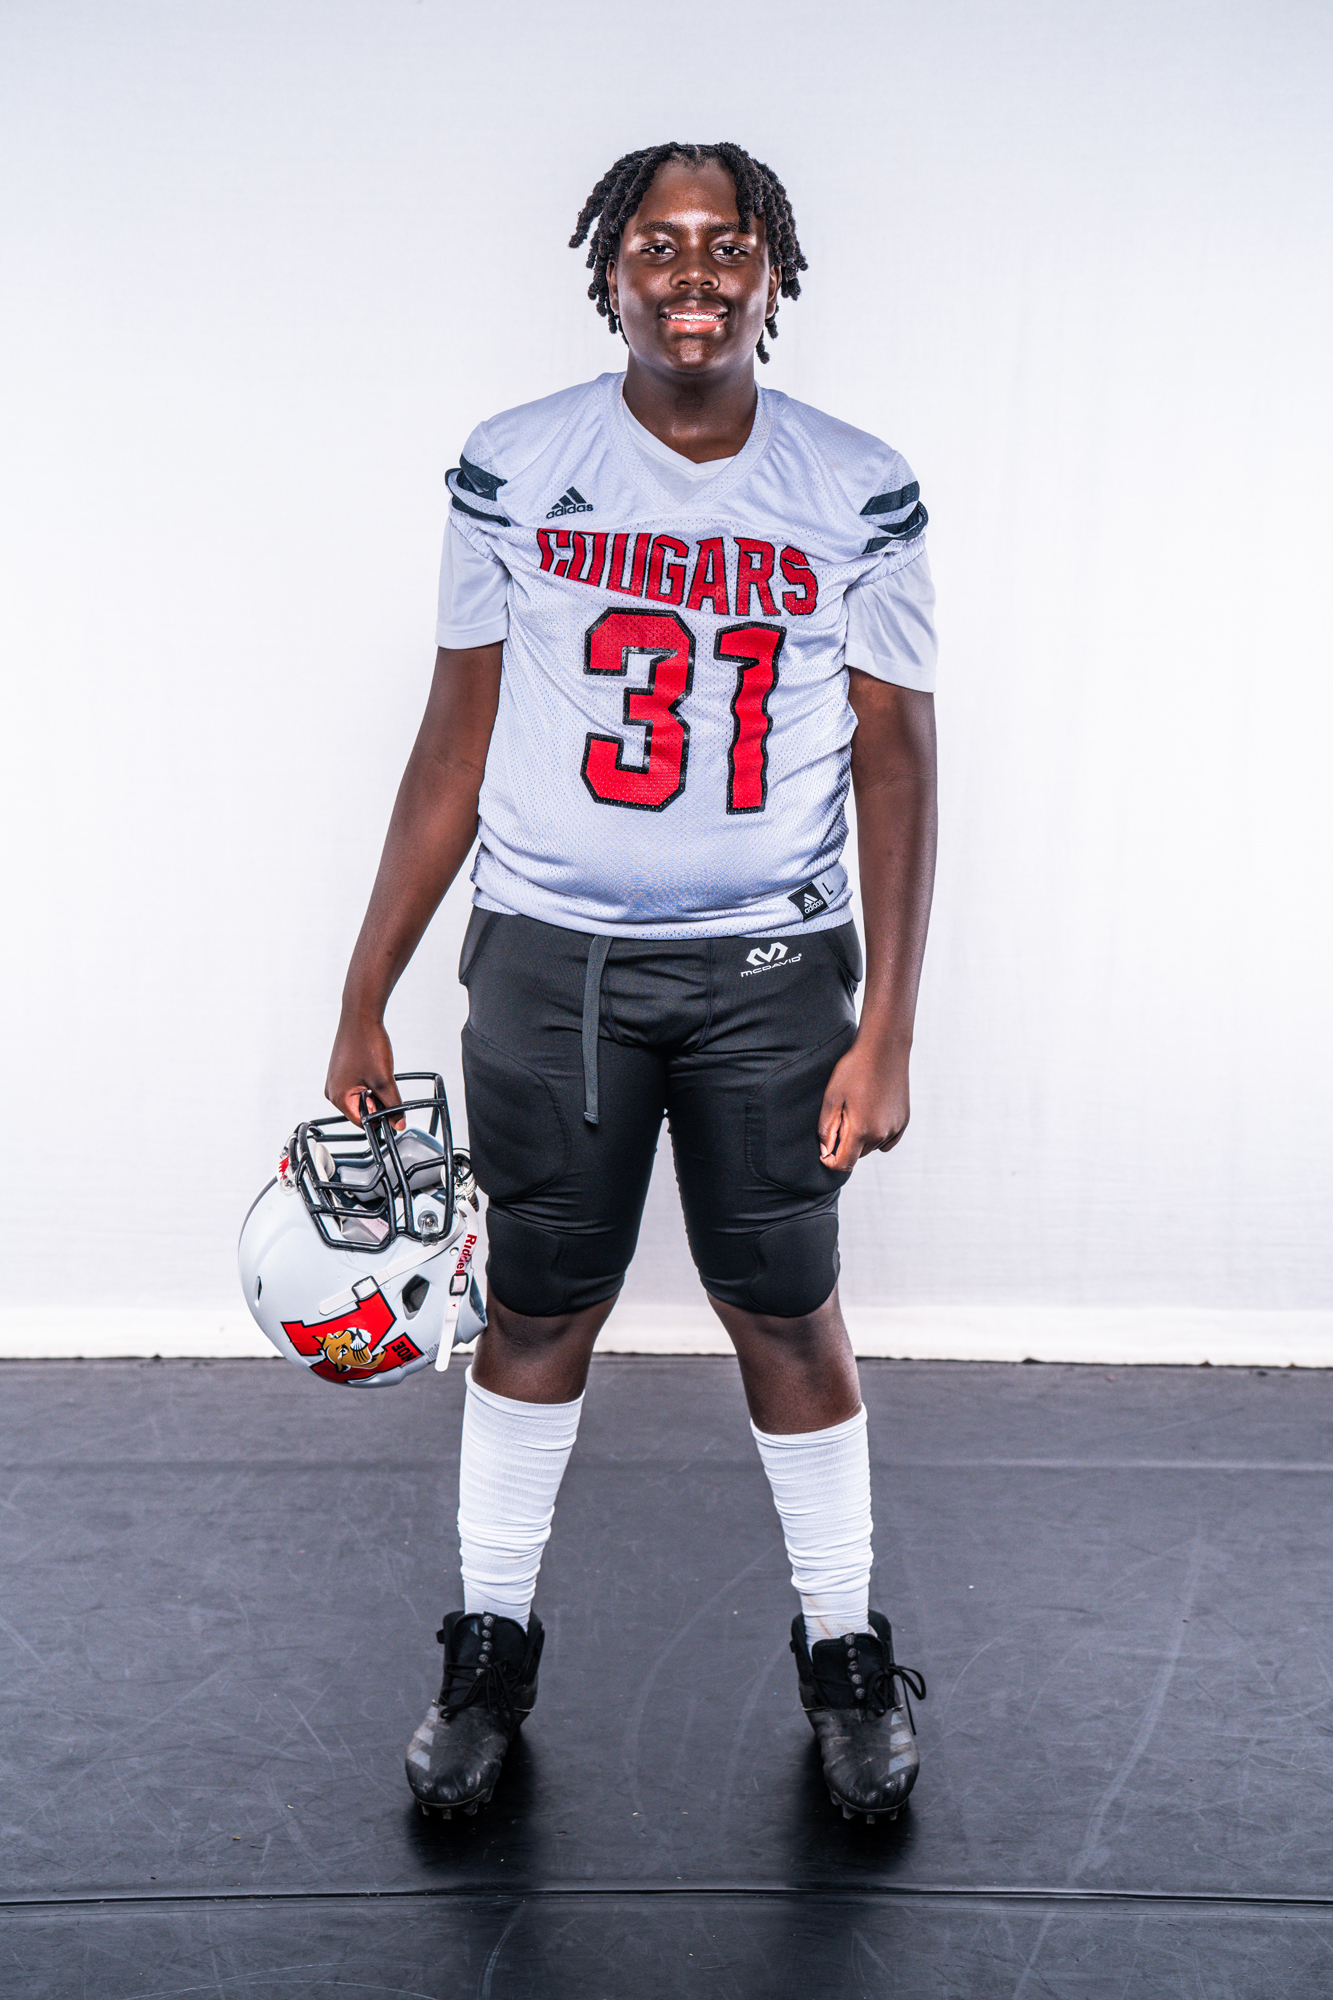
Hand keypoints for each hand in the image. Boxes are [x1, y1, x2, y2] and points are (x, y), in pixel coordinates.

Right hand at [324, 1012, 402, 1127]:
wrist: (361, 1016)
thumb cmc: (366, 1043)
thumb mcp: (383, 1080)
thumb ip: (393, 1105)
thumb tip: (398, 1123)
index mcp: (338, 1096)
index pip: (362, 1121)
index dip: (380, 1119)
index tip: (393, 1113)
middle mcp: (333, 1089)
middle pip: (362, 1110)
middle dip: (378, 1102)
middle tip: (386, 1085)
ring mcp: (337, 1079)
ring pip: (362, 1097)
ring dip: (376, 1091)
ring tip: (380, 1072)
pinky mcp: (343, 1071)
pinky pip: (359, 1085)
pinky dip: (371, 1082)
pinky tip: (376, 1068)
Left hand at [818, 1031, 910, 1173]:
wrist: (884, 1049)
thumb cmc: (853, 1070)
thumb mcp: (831, 1097)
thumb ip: (826, 1129)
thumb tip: (825, 1150)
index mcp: (861, 1131)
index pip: (843, 1164)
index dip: (830, 1161)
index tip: (824, 1150)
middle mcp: (881, 1134)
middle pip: (857, 1155)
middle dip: (846, 1145)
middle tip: (842, 1117)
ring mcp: (895, 1128)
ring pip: (872, 1146)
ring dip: (862, 1138)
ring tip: (857, 1109)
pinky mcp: (904, 1121)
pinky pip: (888, 1140)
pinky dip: (878, 1134)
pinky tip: (872, 1113)